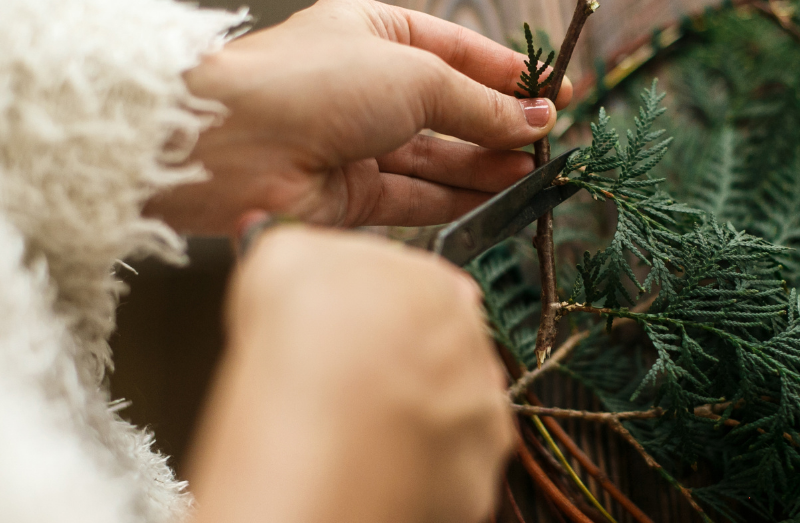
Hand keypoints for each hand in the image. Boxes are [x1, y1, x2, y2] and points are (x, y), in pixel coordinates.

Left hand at [146, 0, 573, 234]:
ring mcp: (357, 143)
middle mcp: (365, 87)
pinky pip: (417, 197)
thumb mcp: (416, 76)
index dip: (508, 76)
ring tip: (532, 175)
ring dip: (486, 166)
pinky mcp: (351, 195)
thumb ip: (480, 104)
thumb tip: (535, 118)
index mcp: (374, 34)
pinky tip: (497, 199)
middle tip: (547, 144)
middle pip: (450, 110)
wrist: (231, 146)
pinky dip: (458, 199)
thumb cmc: (309, 85)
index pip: (457, 53)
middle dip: (500, 127)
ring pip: (438, 158)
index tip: (555, 96)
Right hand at [153, 226, 512, 522]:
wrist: (326, 433)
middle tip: (339, 392)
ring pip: (446, 419)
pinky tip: (368, 478)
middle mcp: (475, 346)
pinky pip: (444, 478)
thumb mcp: (283, 259)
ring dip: (406, 426)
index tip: (335, 338)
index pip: (412, 294)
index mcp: (437, 285)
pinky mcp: (476, 478)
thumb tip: (298, 255)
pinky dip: (410, 482)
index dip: (367, 319)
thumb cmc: (306, 343)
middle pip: (436, 356)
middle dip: (394, 372)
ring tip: (348, 440)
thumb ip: (304, 253)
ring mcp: (481, 415)